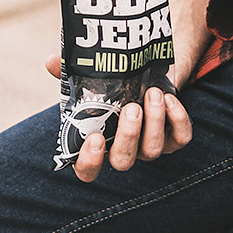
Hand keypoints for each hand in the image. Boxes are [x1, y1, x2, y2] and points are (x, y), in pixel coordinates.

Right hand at [44, 56, 195, 182]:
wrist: (151, 69)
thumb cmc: (117, 80)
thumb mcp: (93, 74)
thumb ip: (71, 71)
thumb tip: (51, 61)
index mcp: (100, 142)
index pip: (87, 170)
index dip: (90, 163)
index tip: (95, 138)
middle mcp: (125, 149)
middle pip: (123, 162)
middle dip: (128, 136)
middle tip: (131, 108)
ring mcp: (150, 145)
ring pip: (153, 150)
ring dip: (154, 121)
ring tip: (152, 93)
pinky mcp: (175, 136)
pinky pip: (181, 139)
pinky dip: (178, 120)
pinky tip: (170, 98)